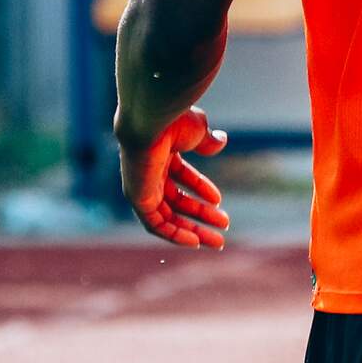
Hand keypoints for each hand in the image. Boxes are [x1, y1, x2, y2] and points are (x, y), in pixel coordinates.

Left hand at [117, 106, 230, 248]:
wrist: (151, 121)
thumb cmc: (174, 121)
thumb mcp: (198, 131)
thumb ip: (207, 141)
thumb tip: (220, 142)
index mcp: (163, 153)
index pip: (182, 177)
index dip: (202, 189)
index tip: (219, 201)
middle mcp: (150, 172)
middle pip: (177, 201)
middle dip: (201, 216)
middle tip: (223, 227)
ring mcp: (143, 186)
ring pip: (169, 217)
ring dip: (193, 229)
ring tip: (217, 241)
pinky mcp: (138, 199)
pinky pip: (156, 224)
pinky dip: (174, 235)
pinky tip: (194, 242)